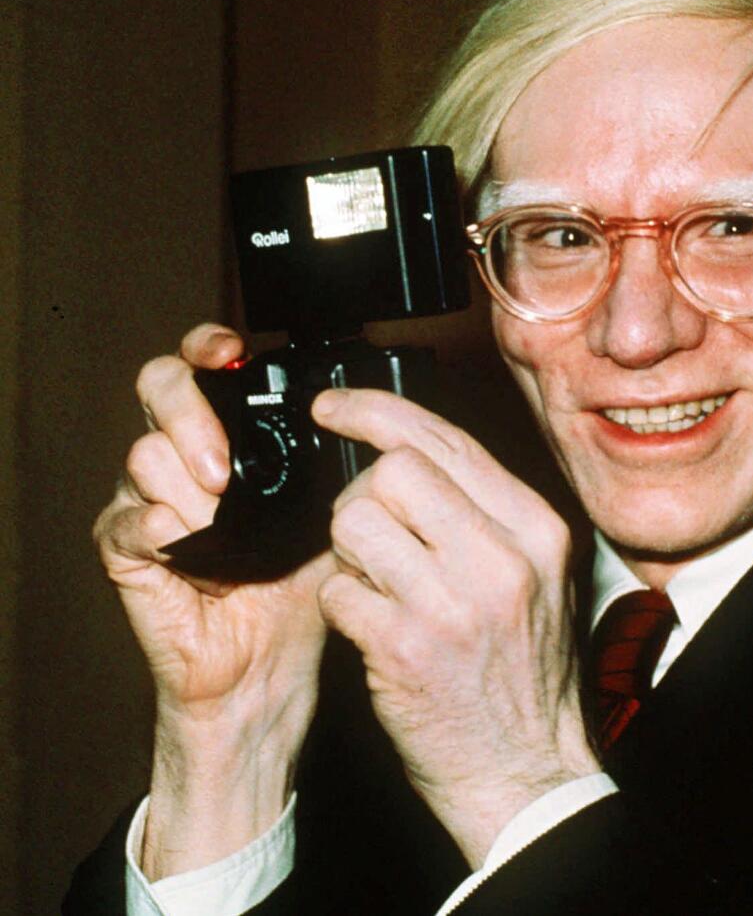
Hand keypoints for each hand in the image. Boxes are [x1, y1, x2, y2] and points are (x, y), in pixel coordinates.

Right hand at [94, 323, 329, 877]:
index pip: (202, 367)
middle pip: (158, 388)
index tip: (230, 352)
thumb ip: (334, 464)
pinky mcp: (130, 552)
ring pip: (143, 454)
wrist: (269, 665)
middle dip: (191, 414)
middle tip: (225, 468)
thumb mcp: (331, 511)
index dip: (207, 347)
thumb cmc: (300, 586)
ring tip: (224, 522)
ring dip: (188, 486)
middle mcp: (185, 459)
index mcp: (231, 440)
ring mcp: (151, 501)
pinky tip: (188, 544)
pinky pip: (126, 521)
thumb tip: (367, 420)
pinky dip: (157, 527)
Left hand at [313, 388, 599, 866]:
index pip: (445, 438)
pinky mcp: (407, 649)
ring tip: (373, 584)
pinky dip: (340, 606)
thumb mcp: (535, 578)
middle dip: (360, 494)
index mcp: (537, 528)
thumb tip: (404, 454)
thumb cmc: (523, 673)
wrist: (527, 772)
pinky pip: (337, 591)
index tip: (332, 408)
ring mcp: (455, 602)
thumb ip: (486, 514)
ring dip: (345, 551)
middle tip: (365, 532)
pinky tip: (370, 628)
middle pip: (392, 469)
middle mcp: (504, 556)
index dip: (374, 411)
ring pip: (353, 520)